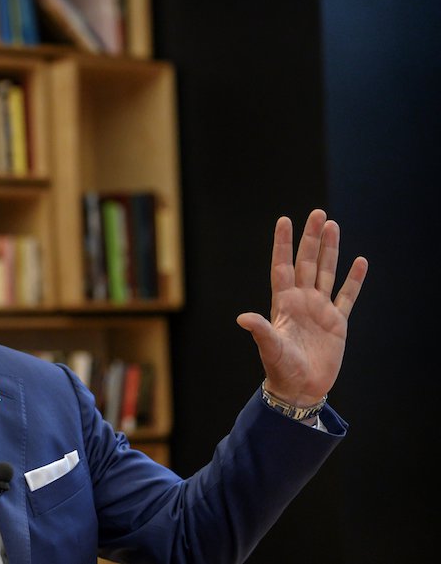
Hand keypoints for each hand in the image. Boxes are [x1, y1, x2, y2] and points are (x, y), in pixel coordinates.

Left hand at [236, 209, 367, 406]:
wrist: (299, 388)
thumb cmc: (280, 369)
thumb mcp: (269, 347)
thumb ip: (260, 330)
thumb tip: (242, 318)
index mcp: (283, 303)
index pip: (282, 265)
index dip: (283, 244)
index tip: (284, 220)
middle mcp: (301, 300)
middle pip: (307, 262)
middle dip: (312, 238)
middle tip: (318, 213)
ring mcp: (319, 309)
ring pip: (326, 272)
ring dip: (331, 250)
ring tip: (334, 226)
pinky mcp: (337, 322)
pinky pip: (347, 296)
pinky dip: (353, 280)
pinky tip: (359, 262)